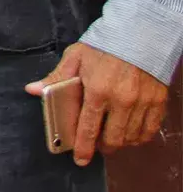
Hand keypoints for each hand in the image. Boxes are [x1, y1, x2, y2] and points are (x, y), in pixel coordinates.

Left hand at [27, 43, 171, 165]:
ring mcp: (143, 102)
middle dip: (102, 147)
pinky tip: (131, 134)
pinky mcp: (158, 101)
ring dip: (120, 143)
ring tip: (111, 138)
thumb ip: (56, 77)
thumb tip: (33, 90)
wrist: (141, 32)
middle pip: (112, 138)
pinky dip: (139, 137)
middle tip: (96, 147)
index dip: (84, 147)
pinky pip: (150, 130)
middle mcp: (122, 100)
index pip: (88, 127)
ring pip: (131, 137)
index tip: (80, 160)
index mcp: (97, 90)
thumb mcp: (76, 57)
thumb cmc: (105, 44)